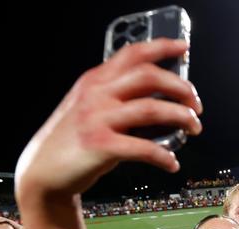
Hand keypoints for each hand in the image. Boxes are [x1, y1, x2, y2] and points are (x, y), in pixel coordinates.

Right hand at [15, 38, 202, 198]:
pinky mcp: (100, 147)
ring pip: (152, 110)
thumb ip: (112, 96)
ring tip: (194, 128)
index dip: (162, 47)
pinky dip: (164, 156)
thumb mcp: (87, 107)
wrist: (42, 172)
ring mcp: (97, 119)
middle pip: (149, 77)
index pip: (133, 53)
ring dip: (181, 118)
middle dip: (181, 88)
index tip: (184, 49)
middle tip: (197, 104)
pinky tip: (172, 163)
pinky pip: (143, 148)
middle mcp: (96, 94)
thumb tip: (156, 96)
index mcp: (95, 81)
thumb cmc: (71, 141)